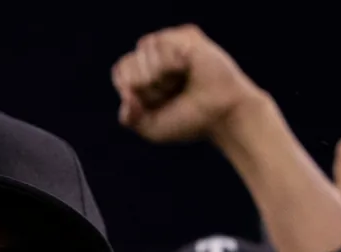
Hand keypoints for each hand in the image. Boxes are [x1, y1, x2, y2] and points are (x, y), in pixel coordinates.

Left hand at [111, 25, 264, 143]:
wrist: (220, 116)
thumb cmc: (190, 121)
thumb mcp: (152, 128)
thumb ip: (130, 118)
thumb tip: (126, 97)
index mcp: (145, 72)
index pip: (120, 72)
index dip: (132, 92)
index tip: (156, 104)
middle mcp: (156, 54)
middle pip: (129, 63)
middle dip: (147, 89)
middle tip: (172, 94)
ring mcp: (171, 42)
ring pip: (143, 52)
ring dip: (159, 79)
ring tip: (181, 82)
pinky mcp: (185, 35)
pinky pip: (160, 46)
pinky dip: (170, 66)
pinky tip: (187, 69)